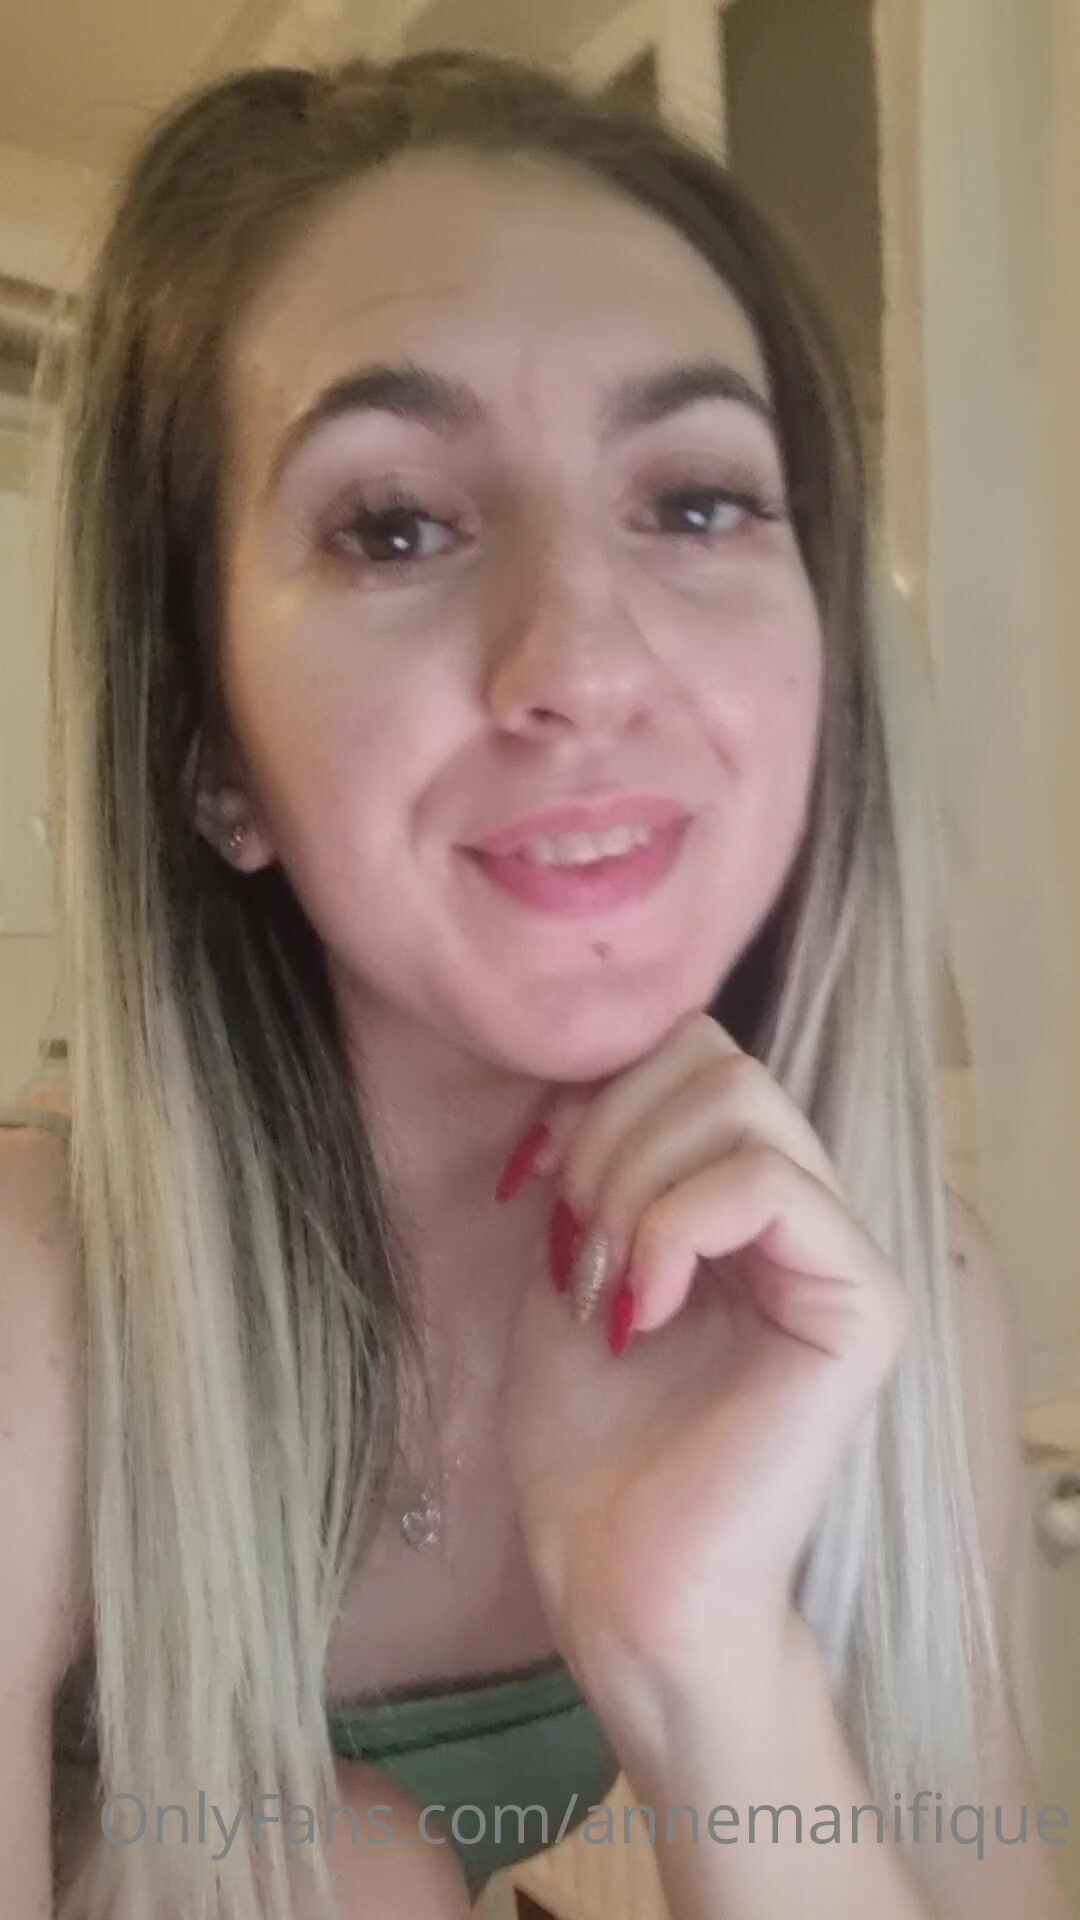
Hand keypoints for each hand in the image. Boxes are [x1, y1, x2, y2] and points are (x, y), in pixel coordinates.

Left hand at [495, 1011, 911, 1749]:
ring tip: (606, 1276)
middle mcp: (798, 1213)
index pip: (689, 1055)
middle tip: (574, 1236)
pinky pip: (774, 1185)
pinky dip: (680, 1223)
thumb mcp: (565, 1269)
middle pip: (716, 1058)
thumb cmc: (588, 1449)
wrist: (616, 1580)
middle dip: (611, 1130)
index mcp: (732, 1200)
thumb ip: (590, 1170)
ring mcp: (837, 1254)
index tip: (533, 1180)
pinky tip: (644, 1305)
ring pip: (744, 1102)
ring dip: (636, 1177)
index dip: (596, 1093)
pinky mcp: (861, 1304)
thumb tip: (586, 1090)